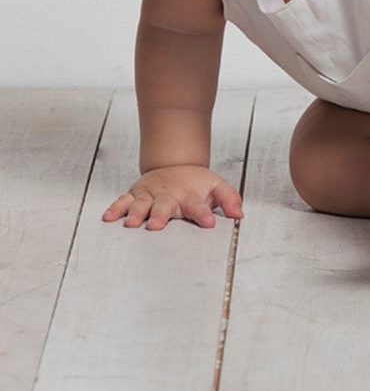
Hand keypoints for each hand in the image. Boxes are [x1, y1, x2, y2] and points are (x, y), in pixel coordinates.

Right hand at [102, 165, 243, 230]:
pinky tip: (108, 217)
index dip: (204, 214)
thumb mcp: (217, 187)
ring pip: (141, 204)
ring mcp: (150, 195)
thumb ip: (229, 199)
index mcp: (190, 195)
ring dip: (136, 213)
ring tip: (132, 224)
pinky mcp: (136, 195)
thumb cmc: (196, 183)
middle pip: (165, 205)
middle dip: (161, 215)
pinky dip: (115, 208)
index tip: (209, 223)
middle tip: (158, 225)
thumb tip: (240, 213)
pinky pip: (123, 201)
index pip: (198, 205)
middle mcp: (169, 195)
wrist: (175, 164)